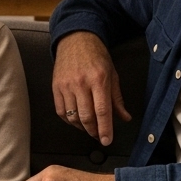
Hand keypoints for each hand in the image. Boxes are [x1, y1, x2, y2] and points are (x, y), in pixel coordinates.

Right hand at [53, 31, 131, 145]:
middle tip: (99, 136)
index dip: (105, 129)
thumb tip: (124, 118)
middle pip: (86, 117)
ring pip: (72, 117)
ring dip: (82, 127)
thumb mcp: (112, 74)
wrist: (76, 40)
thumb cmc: (96, 56)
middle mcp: (81, 83)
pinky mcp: (55, 87)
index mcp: (99, 79)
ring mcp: (66, 85)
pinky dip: (69, 120)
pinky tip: (76, 120)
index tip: (107, 141)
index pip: (102, 111)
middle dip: (94, 131)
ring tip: (89, 128)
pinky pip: (61, 111)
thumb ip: (117, 98)